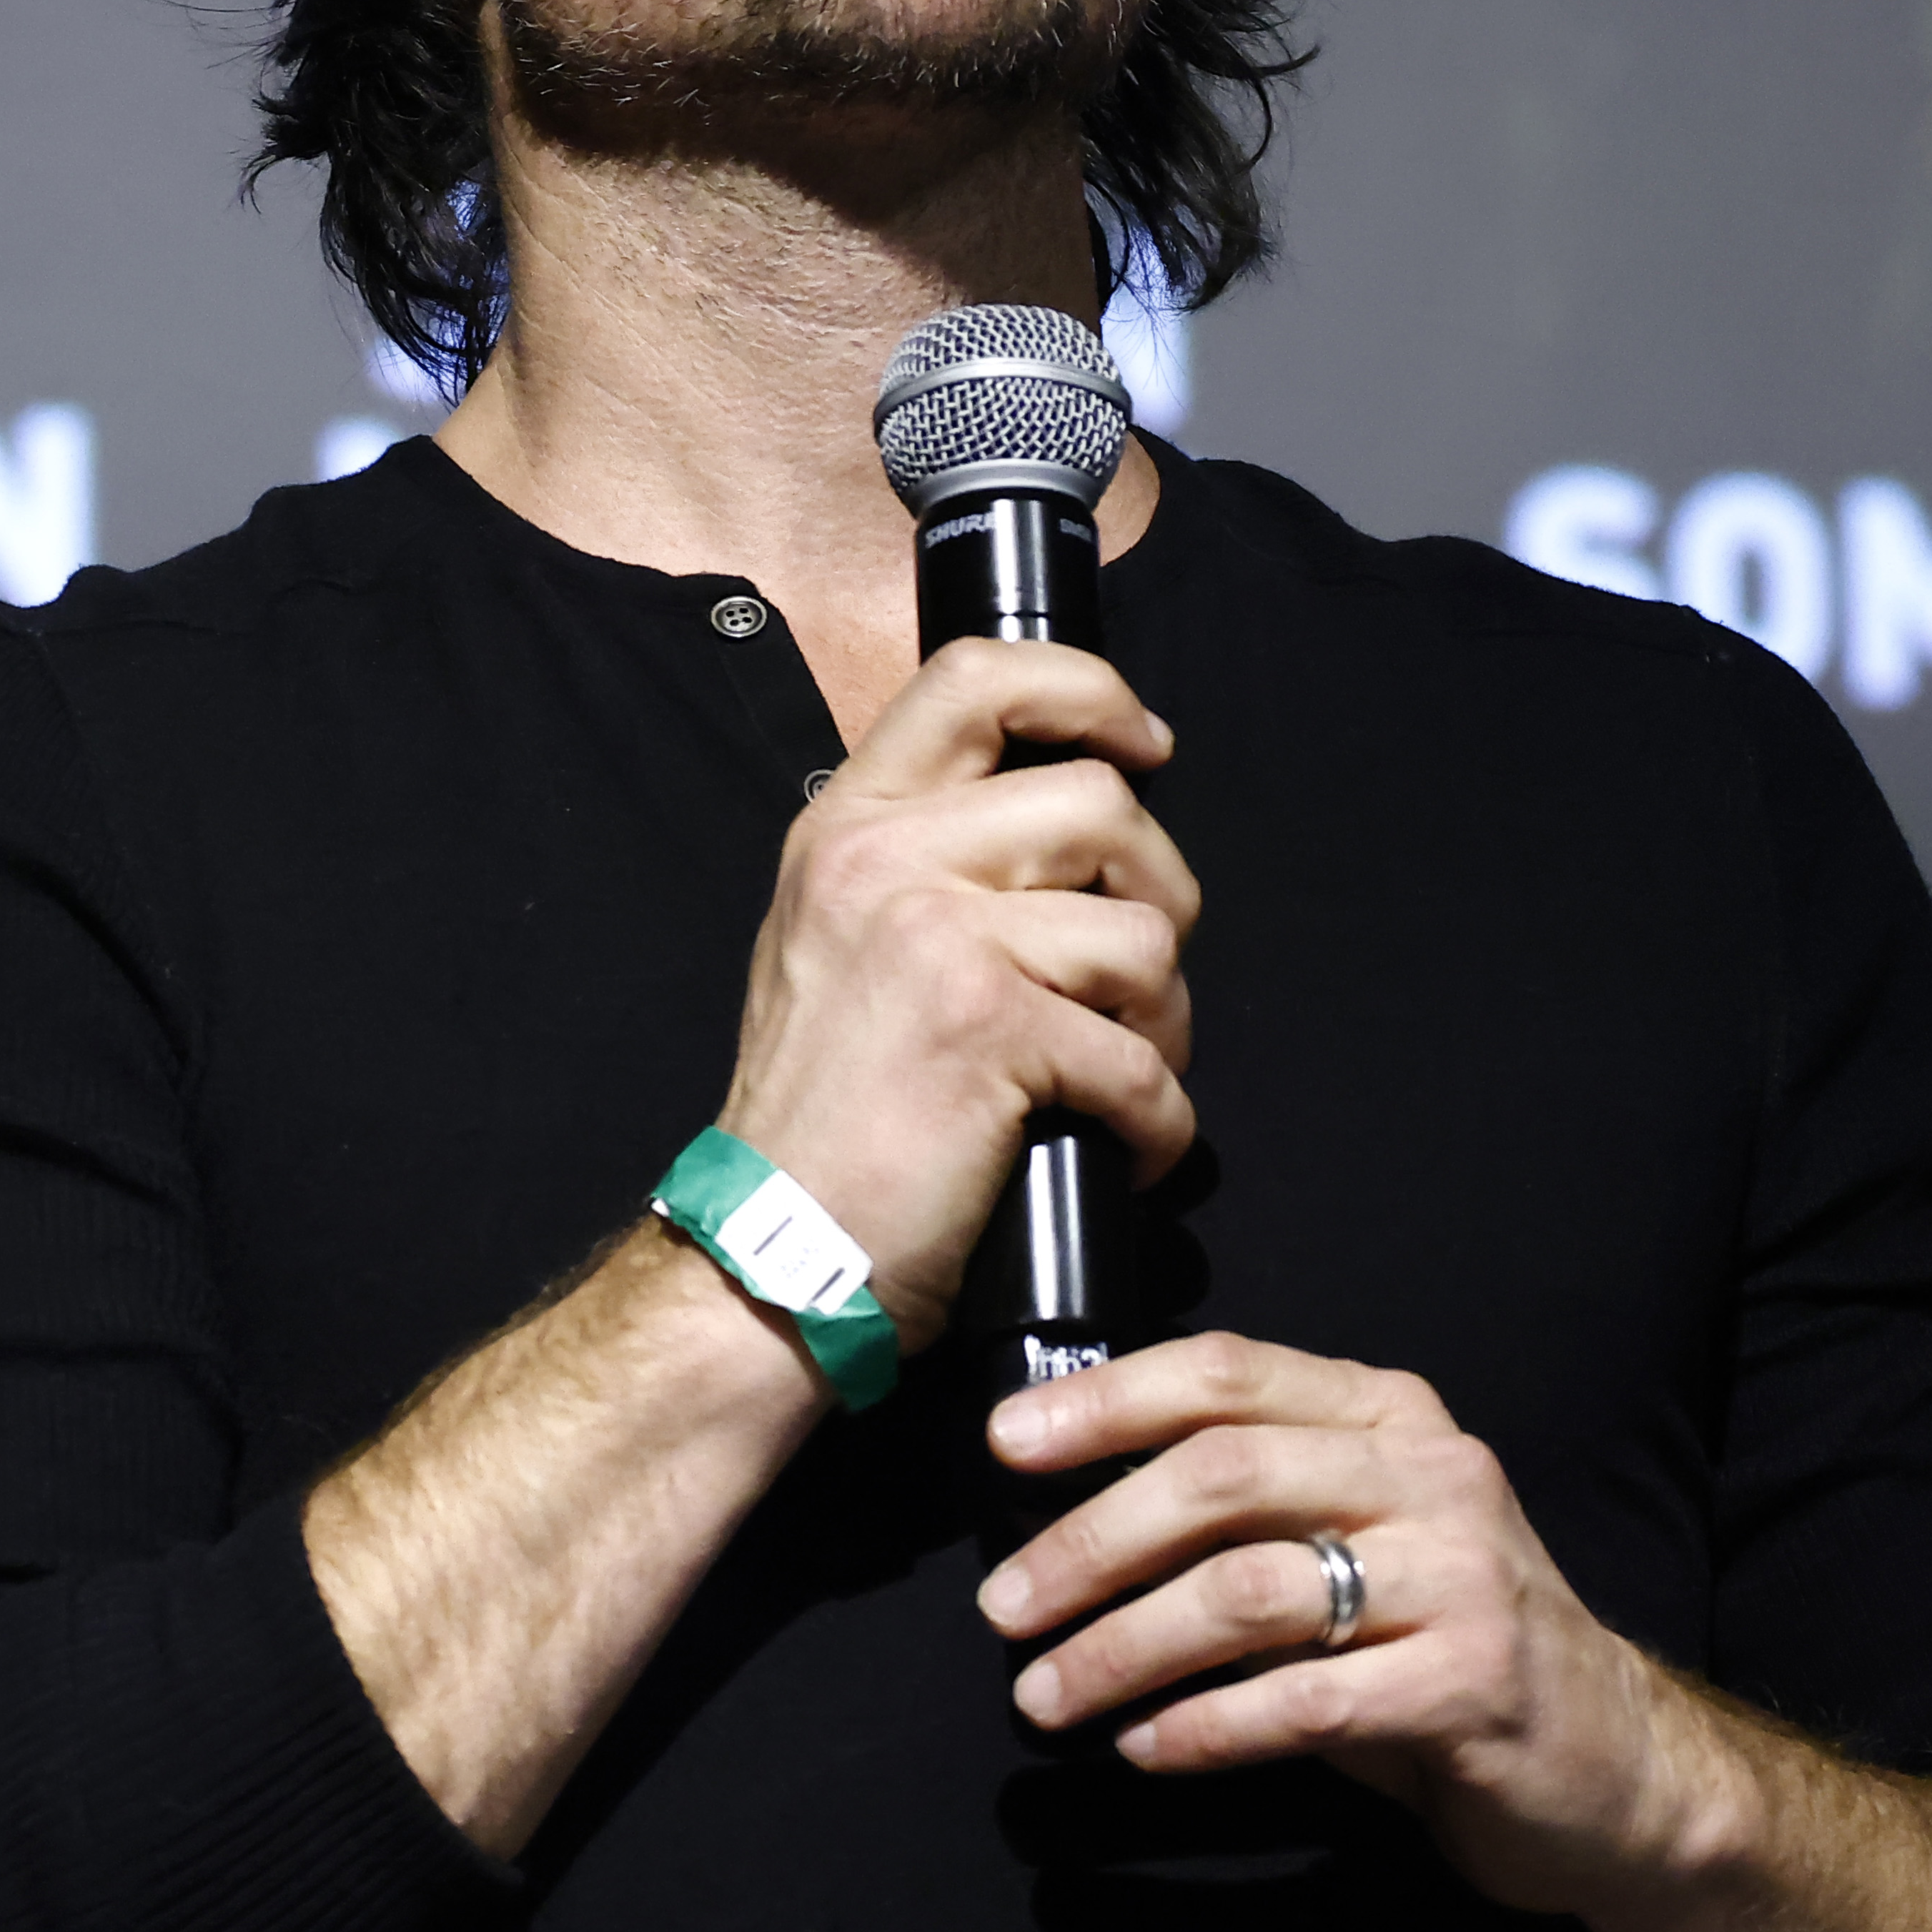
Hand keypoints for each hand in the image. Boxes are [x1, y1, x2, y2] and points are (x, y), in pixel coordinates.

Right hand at [719, 640, 1199, 1338]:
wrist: (766, 1253)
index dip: (1088, 695)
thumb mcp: (837, 941)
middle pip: (1100, 804)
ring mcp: (933, 940)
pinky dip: (1159, 1123)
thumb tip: (1076, 824)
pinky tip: (1123, 1151)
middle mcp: (882, 859)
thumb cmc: (824, 1117)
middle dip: (1160, 896)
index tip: (1141, 748)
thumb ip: (926, 861)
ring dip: (1166, 1021)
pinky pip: (1142, 1058)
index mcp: (848, 824)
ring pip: (1143, 934)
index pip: (978, 677)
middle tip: (1137, 978)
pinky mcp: (987, 1032)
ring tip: (1123, 1074)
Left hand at [974, 1335, 1749, 1920]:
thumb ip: (1248, 1516)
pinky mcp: (1474, 1685)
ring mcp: (1461, 1578)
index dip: (1106, 1402)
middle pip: (1220, 1478)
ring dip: (1124, 1648)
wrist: (1614, 1767)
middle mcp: (1433, 1476)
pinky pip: (1304, 1700)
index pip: (1226, 1372)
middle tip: (1003, 1608)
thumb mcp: (1355, 1549)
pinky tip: (1146, 1748)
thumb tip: (1070, 1518)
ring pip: (1248, 1592)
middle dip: (1089, 1543)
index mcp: (1390, 1417)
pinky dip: (1206, 1727)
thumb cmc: (1445, 1650)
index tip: (1004, 1446)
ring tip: (1048, 1697)